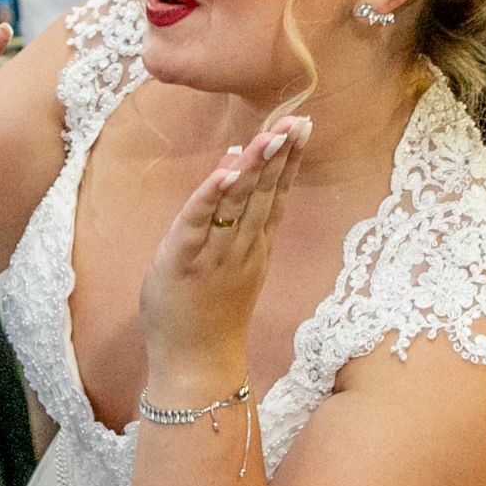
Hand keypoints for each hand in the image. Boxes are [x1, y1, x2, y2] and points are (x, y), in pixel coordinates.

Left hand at [138, 115, 311, 383]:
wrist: (196, 364)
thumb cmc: (208, 315)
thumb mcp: (229, 266)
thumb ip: (233, 222)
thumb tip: (232, 169)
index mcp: (255, 250)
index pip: (276, 198)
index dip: (288, 163)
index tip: (302, 130)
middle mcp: (242, 250)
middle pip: (265, 196)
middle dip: (280, 157)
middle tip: (296, 122)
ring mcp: (216, 257)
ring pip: (239, 206)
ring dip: (254, 169)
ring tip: (269, 136)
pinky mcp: (183, 263)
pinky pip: (199, 223)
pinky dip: (212, 196)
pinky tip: (226, 172)